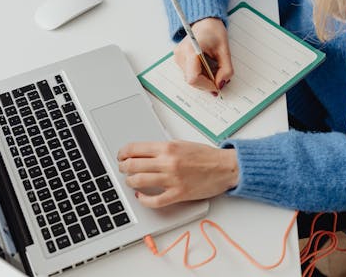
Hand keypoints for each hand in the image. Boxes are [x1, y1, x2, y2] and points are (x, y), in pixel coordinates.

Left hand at [117, 140, 238, 207]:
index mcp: (167, 147)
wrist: (225, 167)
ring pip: (139, 181)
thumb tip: (143, 153)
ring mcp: (172, 179)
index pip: (134, 149)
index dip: (123, 153)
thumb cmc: (206, 156)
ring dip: (130, 182)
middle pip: (132, 165)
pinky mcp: (178, 194)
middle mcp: (167, 162)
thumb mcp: (181, 144)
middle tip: (123, 168)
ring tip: (131, 181)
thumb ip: (162, 149)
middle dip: (123, 167)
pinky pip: (154, 200)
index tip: (121, 156)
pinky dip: (143, 199)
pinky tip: (140, 196)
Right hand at [174, 17, 232, 93]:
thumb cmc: (214, 32)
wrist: (204, 22)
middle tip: (218, 78)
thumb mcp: (225, 50)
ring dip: (203, 79)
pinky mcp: (178, 59)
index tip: (217, 85)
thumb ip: (226, 69)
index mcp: (191, 50)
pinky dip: (199, 75)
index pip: (194, 78)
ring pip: (190, 78)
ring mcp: (177, 57)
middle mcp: (181, 54)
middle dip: (206, 83)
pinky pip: (188, 74)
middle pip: (191, 80)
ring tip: (213, 70)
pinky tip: (206, 68)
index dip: (206, 85)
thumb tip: (221, 84)